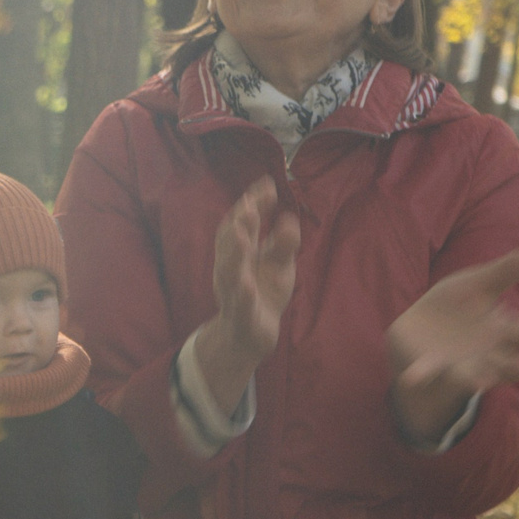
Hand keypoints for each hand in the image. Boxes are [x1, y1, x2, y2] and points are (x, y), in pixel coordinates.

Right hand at [192, 176, 300, 411]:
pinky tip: (247, 284)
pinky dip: (242, 294)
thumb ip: (283, 240)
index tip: (268, 182)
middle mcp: (231, 268)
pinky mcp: (242, 315)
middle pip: (230, 242)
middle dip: (240, 222)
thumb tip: (289, 214)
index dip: (253, 202)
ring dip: (233, 252)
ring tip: (242, 235)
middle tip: (251, 203)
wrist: (250, 336)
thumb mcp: (279, 264)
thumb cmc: (264, 293)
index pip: (243, 221)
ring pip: (229, 271)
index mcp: (241, 252)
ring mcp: (234, 291)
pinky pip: (240, 304)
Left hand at [385, 247, 518, 446]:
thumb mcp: (479, 284)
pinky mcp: (430, 367)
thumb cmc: (456, 305)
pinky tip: (413, 377)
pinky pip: (427, 373)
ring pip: (473, 374)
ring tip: (481, 380)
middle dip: (515, 365)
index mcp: (500, 332)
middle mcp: (485, 353)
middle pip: (506, 362)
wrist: (418, 327)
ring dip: (478, 377)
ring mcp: (459, 364)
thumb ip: (505, 271)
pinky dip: (421, 375)